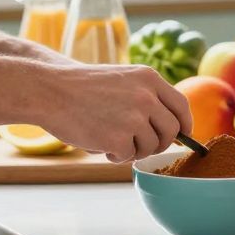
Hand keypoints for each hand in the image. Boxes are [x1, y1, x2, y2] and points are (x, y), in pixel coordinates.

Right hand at [34, 63, 191, 163]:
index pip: (181, 106)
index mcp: (150, 79)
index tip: (183, 136)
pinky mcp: (118, 137)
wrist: (50, 90)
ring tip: (112, 140)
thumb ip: (148, 97)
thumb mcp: (123, 79)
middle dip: (159, 143)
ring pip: (150, 146)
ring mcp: (134, 117)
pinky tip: (100, 144)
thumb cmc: (83, 88)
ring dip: (134, 150)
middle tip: (140, 146)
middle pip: (171, 131)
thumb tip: (174, 129)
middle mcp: (147, 96)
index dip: (184, 124)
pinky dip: (116, 156)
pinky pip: (129, 156)